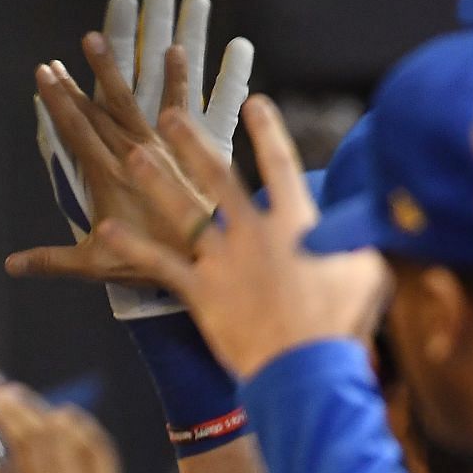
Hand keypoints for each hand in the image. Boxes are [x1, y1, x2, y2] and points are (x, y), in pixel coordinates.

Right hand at [12, 0, 252, 302]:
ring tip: (95, 39)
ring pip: (128, 100)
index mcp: (105, 176)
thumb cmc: (150, 261)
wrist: (203, 254)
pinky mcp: (187, 146)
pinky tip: (175, 50)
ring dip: (110, 69)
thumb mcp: (94, 263)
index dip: (57, 101)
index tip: (43, 73)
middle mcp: (129, 153)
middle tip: (54, 62)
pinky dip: (178, 78)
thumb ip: (52, 260)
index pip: (74, 130)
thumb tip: (10, 266)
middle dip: (72, 86)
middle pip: (94, 112)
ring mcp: (160, 145)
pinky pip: (182, 105)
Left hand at [100, 96, 391, 381]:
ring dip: (157, 182)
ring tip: (134, 156)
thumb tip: (360, 222)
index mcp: (296, 222)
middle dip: (193, 144)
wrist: (305, 368)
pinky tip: (106, 230)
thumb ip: (354, 239)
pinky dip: (132, 247)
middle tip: (170, 116)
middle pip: (219, 177)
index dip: (267, 131)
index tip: (256, 104)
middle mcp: (254, 232)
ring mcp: (223, 261)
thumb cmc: (341, 323)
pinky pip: (161, 264)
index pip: (280, 164)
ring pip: (183, 212)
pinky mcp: (201, 292)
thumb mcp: (366, 271)